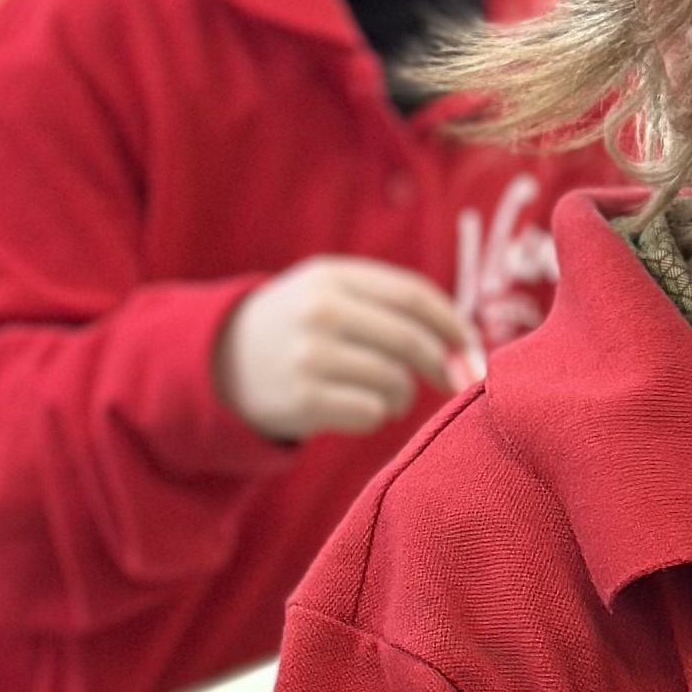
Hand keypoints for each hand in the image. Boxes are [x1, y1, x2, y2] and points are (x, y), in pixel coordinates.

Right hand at [214, 256, 482, 440]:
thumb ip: (389, 304)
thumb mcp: (329, 292)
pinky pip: (371, 413)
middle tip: (452, 380)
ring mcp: (310, 357)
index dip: (452, 323)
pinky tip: (354, 407)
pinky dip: (375, 415)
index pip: (413, 295)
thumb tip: (464, 346)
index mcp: (332, 276)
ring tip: (387, 394)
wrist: (219, 362)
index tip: (473, 347)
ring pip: (394, 381)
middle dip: (442, 364)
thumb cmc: (296, 326)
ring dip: (403, 395)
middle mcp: (320, 312)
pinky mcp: (304, 401)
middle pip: (411, 340)